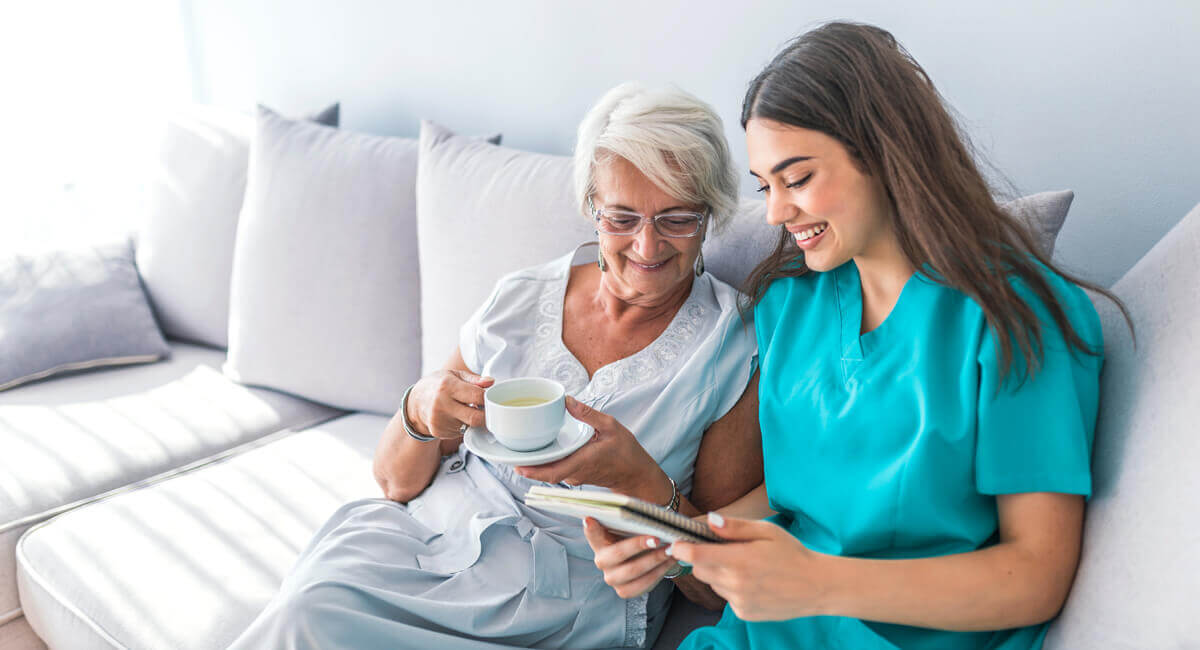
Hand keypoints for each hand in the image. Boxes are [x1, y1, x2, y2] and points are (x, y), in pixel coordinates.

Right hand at [408, 370, 492, 438]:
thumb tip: (491, 382)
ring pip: (469, 426)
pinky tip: (456, 417)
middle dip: (485, 415)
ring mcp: (439, 420)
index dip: (488, 398)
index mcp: (447, 386)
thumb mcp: (455, 375)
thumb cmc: (439, 385)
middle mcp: (441, 404)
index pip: (477, 396)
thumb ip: (474, 380)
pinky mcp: (439, 432)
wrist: (416, 401)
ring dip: (473, 420)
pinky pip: (460, 433)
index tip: (489, 398)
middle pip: (475, 418)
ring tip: (466, 410)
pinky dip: (463, 426)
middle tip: (485, 409)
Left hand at [516, 396, 670, 501]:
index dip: (534, 470)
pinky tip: (538, 451)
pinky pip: (556, 471)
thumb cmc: (627, 452)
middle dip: (526, 466)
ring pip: (549, 473)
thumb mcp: (611, 426)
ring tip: (519, 450)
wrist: (636, 474)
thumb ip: (588, 414)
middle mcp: (575, 472)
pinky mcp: (576, 476)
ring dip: (534, 465)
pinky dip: (545, 463)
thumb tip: (567, 400)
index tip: (517, 465)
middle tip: (508, 454)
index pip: (553, 472)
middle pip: (545, 474)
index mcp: (583, 461)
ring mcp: (575, 477)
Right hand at [583, 517, 676, 598]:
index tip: (590, 519)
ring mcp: (612, 578)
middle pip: (618, 554)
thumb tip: (641, 509)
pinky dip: (660, 571)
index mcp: (599, 541)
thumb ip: (631, 516)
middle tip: (656, 539)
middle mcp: (602, 561)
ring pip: (633, 571)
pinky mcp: (624, 591)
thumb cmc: (635, 535)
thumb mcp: (631, 525)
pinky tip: (670, 560)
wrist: (643, 557)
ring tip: (671, 549)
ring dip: (655, 560)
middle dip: (638, 545)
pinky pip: (643, 584)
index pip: (592, 533)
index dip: (590, 528)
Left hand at [667, 513, 826, 620]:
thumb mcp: (766, 531)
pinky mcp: (744, 613)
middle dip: (702, 558)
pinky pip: (726, 597)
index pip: (695, 556)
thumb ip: (735, 527)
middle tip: (722, 549)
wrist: (817, 587)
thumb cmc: (792, 553)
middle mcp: (736, 584)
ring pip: (713, 584)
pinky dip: (732, 588)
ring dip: (719, 573)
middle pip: (699, 570)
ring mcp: (739, 602)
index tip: (677, 543)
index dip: (681, 548)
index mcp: (740, 561)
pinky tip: (753, 581)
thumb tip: (709, 520)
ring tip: (744, 566)